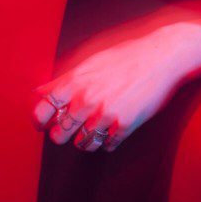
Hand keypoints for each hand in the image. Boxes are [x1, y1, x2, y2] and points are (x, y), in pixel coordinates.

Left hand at [31, 23, 194, 151]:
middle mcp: (87, 100)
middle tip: (70, 128)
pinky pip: (107, 145)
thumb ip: (63, 79)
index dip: (40, 121)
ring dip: (85, 140)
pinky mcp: (125, 124)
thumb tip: (39, 91)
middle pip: (59, 134)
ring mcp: (106, 114)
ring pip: (83, 144)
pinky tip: (112, 129)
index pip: (43, 111)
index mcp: (75, 82)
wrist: (161, 56)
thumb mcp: (91, 62)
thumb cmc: (126, 56)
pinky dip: (108, 141)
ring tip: (93, 128)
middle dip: (63, 134)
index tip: (44, 124)